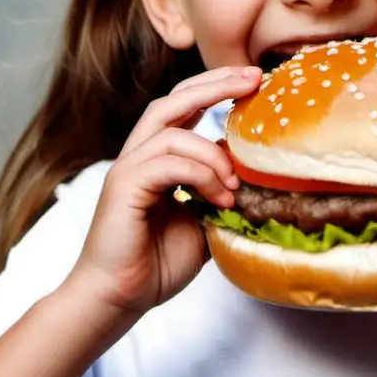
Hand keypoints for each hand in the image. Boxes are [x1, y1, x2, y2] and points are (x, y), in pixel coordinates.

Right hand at [69, 65, 261, 317]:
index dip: (217, 88)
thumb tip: (257, 174)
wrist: (119, 298)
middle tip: (253, 79)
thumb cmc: (157, 263)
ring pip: (174, 132)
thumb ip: (222, 192)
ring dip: (214, 155)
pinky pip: (167, 163)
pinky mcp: (124, 186)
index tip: (254, 80)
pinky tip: (218, 197)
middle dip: (216, 85)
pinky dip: (200, 174)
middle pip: (174, 100)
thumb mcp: (204, 221)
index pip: (185, 106)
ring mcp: (129, 169)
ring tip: (234, 186)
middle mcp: (140, 155)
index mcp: (158, 158)